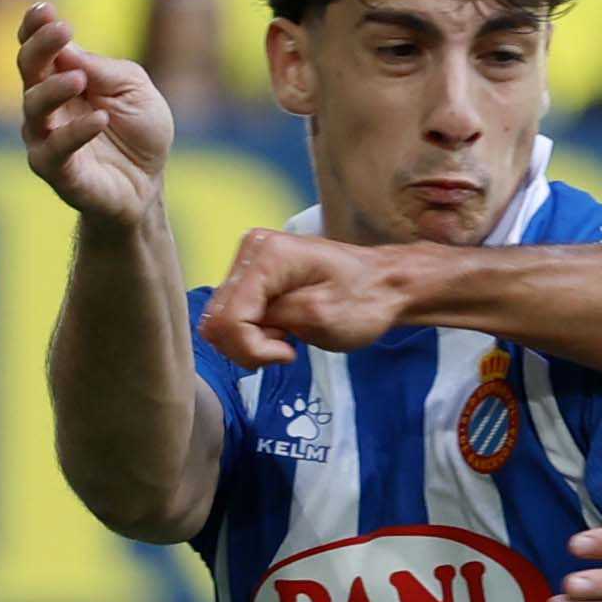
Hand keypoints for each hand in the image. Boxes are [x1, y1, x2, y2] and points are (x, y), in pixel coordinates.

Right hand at [15, 3, 173, 228]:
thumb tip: (68, 49)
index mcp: (60, 76)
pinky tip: (99, 118)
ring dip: (54, 88)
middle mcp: (45, 104)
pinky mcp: (56, 170)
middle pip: (29, 68)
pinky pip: (56, 149)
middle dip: (40, 46)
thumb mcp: (134, 88)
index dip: (35, 26)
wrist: (149, 184)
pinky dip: (76, 132)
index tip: (45, 9)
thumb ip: (103, 69)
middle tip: (61, 29)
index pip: (37, 47)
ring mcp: (45, 137)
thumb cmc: (139, 131)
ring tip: (78, 78)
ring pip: (33, 107)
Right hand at [203, 226, 425, 366]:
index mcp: (267, 255)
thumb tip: (236, 327)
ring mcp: (249, 261)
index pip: (229, 317)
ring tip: (287, 335)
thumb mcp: (321, 316)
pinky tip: (282, 329)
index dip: (253, 347)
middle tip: (288, 344)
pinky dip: (253, 333)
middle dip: (248, 345)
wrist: (385, 285)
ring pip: (219, 320)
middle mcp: (250, 250)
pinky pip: (232, 315)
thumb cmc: (365, 300)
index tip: (289, 350)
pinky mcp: (252, 276)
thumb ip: (273, 320)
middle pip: (216, 319)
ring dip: (250, 341)